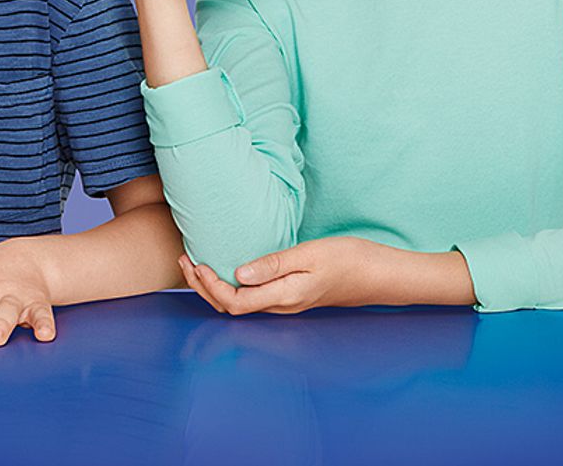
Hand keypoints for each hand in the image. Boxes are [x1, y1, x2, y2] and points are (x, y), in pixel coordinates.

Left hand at [176, 236, 397, 314]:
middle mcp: (280, 305)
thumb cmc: (348, 259)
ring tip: (196, 263)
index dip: (209, 286)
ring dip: (213, 286)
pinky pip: (251, 296)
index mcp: (284, 296)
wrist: (377, 274)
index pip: (233, 302)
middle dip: (202, 287)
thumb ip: (274, 265)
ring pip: (239, 302)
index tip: (196, 261)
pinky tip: (227, 267)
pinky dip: (230, 284)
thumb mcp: (311, 254)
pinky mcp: (289, 295)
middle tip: (185, 259)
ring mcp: (285, 302)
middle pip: (230, 307)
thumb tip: (237, 274)